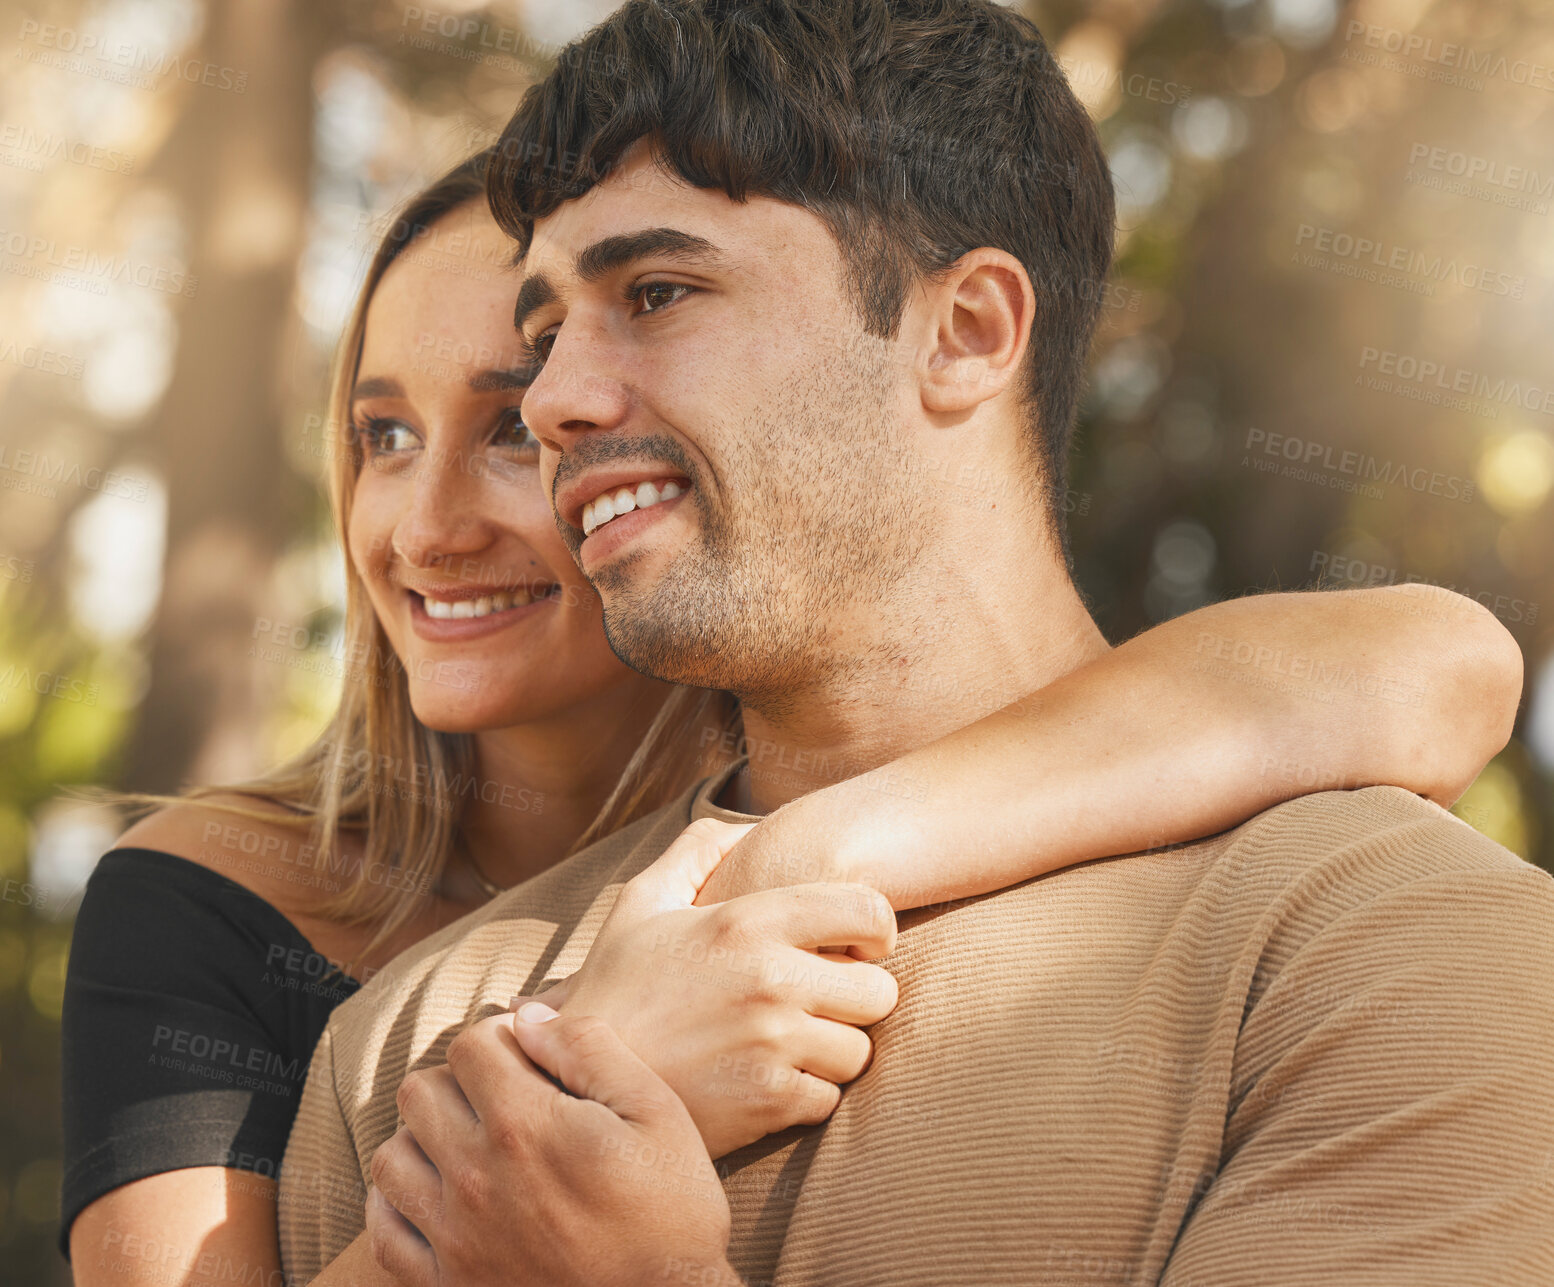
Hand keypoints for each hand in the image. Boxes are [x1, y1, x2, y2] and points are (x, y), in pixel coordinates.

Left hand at [368, 1006, 739, 1286]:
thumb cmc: (670, 1214)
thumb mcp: (656, 1112)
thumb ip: (591, 1049)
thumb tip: (529, 1016)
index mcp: (525, 1126)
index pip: (470, 1044)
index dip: (502, 1037)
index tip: (531, 1059)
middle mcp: (475, 1176)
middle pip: (421, 1091)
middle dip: (460, 1081)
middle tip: (504, 1098)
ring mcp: (453, 1235)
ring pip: (392, 1154)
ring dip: (425, 1137)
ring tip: (471, 1144)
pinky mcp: (446, 1284)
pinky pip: (385, 1229)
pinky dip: (399, 1202)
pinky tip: (440, 1194)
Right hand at [523, 816, 898, 1157]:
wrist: (574, 1081)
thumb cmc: (615, 987)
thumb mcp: (642, 902)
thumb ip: (696, 850)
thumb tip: (745, 826)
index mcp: (749, 922)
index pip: (869, 911)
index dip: (875, 930)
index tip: (852, 948)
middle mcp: (771, 980)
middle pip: (879, 991)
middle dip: (856, 998)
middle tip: (818, 1002)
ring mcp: (773, 1044)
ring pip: (859, 1049)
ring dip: (832, 1049)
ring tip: (789, 1043)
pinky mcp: (768, 1101)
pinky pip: (829, 1098)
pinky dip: (806, 1094)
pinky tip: (766, 1079)